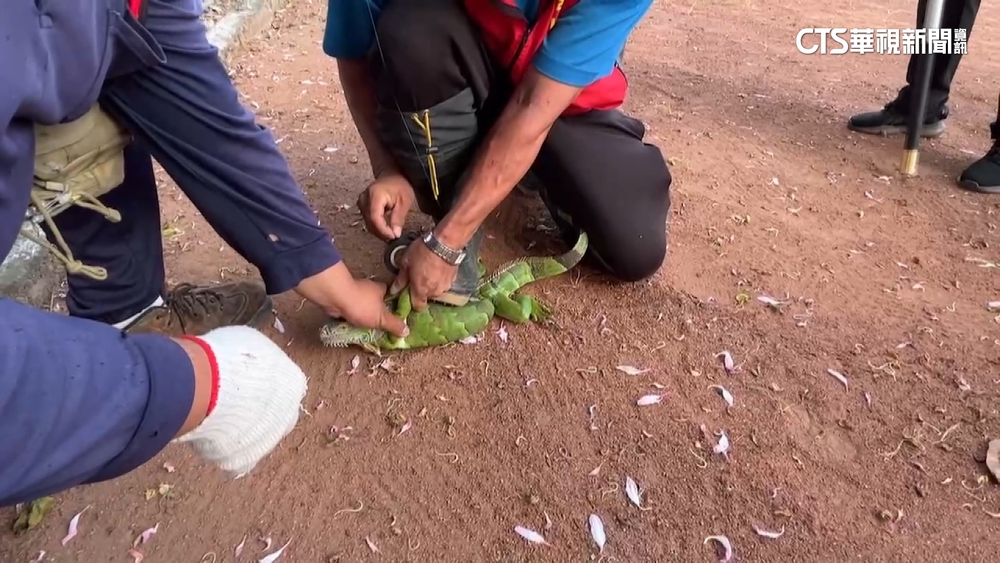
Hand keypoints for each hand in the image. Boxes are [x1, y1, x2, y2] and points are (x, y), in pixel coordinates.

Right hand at [174, 326, 307, 475]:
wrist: (205, 386)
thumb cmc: (226, 357)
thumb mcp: (249, 343)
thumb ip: (257, 360)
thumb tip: (250, 362)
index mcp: (293, 385)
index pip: (286, 390)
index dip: (265, 388)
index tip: (246, 385)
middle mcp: (287, 416)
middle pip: (275, 418)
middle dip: (258, 413)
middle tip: (230, 403)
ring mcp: (267, 442)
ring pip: (255, 440)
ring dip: (238, 431)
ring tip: (211, 416)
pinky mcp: (243, 460)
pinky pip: (234, 458)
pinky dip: (221, 450)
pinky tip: (206, 436)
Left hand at [295, 263, 407, 336]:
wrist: (336, 298)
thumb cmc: (362, 305)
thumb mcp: (382, 318)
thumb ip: (394, 325)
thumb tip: (407, 331)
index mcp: (382, 290)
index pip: (393, 296)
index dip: (396, 306)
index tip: (398, 317)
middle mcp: (370, 289)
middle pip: (379, 302)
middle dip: (380, 313)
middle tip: (384, 327)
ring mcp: (356, 294)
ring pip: (365, 307)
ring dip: (366, 316)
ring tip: (370, 330)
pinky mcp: (344, 300)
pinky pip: (353, 311)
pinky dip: (355, 318)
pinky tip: (357, 327)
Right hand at [357, 172, 415, 240]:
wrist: (392, 175)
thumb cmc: (400, 185)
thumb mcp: (404, 201)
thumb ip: (398, 218)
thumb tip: (395, 234)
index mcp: (375, 195)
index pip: (375, 218)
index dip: (383, 230)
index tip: (393, 237)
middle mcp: (364, 199)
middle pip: (370, 222)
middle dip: (382, 233)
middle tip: (394, 237)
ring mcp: (361, 202)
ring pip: (368, 223)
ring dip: (379, 231)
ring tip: (391, 233)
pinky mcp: (362, 206)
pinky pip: (368, 220)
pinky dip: (376, 227)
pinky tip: (386, 228)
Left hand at [389, 239, 456, 310]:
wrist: (445, 242)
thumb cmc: (423, 251)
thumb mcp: (406, 263)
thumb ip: (400, 279)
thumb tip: (394, 290)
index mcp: (420, 290)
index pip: (417, 306)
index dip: (412, 302)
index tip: (408, 294)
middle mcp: (434, 292)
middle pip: (426, 297)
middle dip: (421, 290)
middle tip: (416, 277)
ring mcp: (445, 286)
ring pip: (435, 290)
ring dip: (431, 284)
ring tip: (427, 270)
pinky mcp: (453, 279)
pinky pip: (443, 283)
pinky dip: (439, 278)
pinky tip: (436, 268)